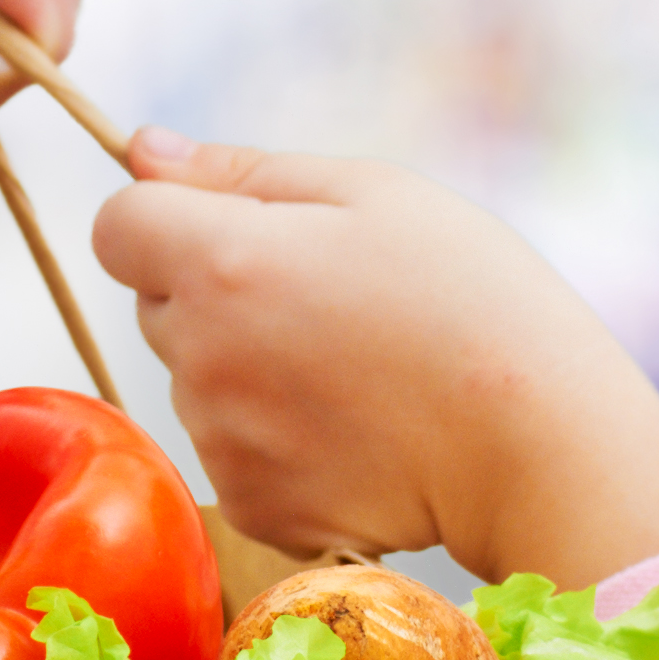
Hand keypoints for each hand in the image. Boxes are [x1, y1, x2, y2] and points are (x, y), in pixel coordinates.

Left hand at [89, 137, 658, 590]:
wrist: (540, 444)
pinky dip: (279, 443)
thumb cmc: (472, 297)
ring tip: (360, 370)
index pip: (118, 227)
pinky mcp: (254, 507)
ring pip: (198, 383)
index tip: (240, 231)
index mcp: (221, 262)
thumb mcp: (376, 195)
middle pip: (159, 307)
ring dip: (249, 368)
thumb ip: (244, 172)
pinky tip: (359, 430)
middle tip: (330, 300)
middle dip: (215, 293)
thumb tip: (141, 151)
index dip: (170, 219)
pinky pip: (236, 456)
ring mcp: (222, 442)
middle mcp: (200, 356)